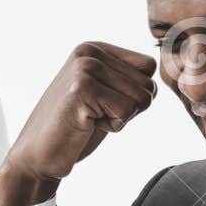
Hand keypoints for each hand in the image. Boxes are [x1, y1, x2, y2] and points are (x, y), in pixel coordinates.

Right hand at [0, 42, 156, 205]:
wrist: (38, 156)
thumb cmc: (76, 129)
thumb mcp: (106, 95)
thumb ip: (130, 80)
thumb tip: (168, 74)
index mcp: (94, 48)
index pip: (148, 67)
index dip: (134, 94)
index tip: (102, 104)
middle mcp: (89, 52)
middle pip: (148, 84)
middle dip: (129, 109)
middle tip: (94, 115)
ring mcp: (85, 68)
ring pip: (142, 98)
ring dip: (120, 118)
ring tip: (89, 119)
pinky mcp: (82, 89)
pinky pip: (127, 112)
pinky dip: (112, 126)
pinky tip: (85, 125)